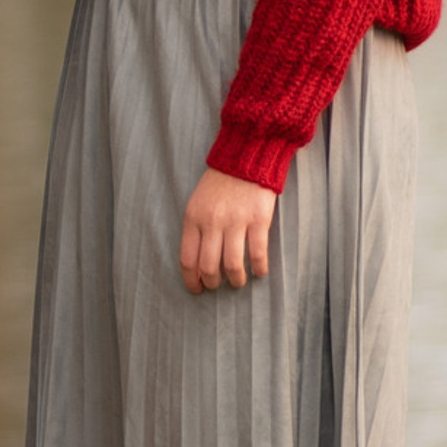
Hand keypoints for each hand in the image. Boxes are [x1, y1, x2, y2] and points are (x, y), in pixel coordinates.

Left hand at [181, 167, 277, 292]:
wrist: (246, 158)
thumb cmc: (220, 183)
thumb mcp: (197, 202)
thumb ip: (196, 228)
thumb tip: (197, 263)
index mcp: (193, 218)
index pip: (188, 259)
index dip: (192, 280)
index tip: (197, 289)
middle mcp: (212, 222)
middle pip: (209, 266)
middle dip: (213, 282)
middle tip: (218, 285)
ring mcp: (236, 221)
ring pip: (232, 265)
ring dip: (236, 280)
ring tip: (239, 282)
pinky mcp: (258, 220)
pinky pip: (257, 254)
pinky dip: (258, 268)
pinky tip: (259, 271)